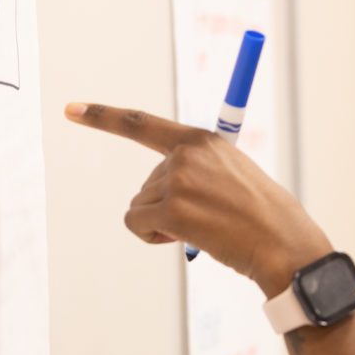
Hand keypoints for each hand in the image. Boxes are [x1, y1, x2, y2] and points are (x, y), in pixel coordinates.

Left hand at [64, 103, 332, 294]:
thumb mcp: (232, 178)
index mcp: (202, 140)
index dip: (103, 117)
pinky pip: (137, 224)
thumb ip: (197, 173)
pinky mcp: (172, 208)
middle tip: (209, 220)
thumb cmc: (264, 219)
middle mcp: (186, 154)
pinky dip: (152, 237)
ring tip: (206, 229)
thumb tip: (159, 200)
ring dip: (163, 225)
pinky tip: (184, 238)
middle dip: (167, 209)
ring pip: (140, 206)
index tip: (71, 109)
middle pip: (146, 184)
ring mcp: (177, 180)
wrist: (284, 245)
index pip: (142, 124)